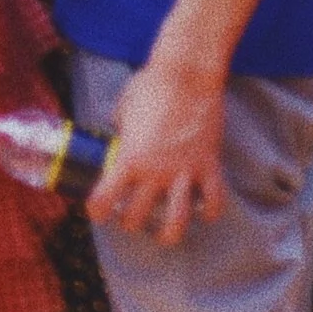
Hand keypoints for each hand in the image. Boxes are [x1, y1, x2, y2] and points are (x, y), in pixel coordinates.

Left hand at [86, 52, 228, 243]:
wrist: (187, 75)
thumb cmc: (150, 86)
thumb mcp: (123, 109)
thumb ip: (120, 130)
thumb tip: (119, 134)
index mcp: (129, 157)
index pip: (105, 197)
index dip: (98, 211)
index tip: (97, 213)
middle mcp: (155, 171)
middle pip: (138, 216)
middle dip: (131, 223)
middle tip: (130, 219)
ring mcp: (184, 171)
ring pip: (178, 220)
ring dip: (169, 234)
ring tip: (164, 236)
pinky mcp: (209, 166)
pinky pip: (214, 201)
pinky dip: (210, 212)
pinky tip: (203, 212)